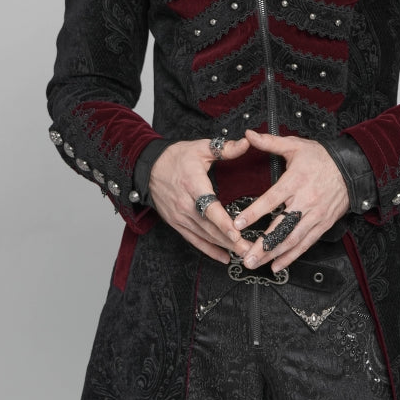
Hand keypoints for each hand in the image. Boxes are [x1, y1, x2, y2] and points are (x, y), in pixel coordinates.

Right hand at [148, 138, 251, 263]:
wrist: (148, 168)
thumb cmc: (176, 158)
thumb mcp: (201, 148)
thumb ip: (225, 149)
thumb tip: (247, 143)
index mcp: (192, 185)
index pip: (209, 207)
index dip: (223, 222)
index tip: (236, 233)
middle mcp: (185, 204)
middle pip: (210, 227)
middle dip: (231, 240)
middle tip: (251, 249)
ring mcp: (180, 216)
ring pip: (204, 236)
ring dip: (224, 246)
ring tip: (245, 253)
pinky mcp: (177, 223)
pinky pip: (194, 240)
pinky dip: (209, 250)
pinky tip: (224, 257)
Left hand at [231, 129, 348, 272]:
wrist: (352, 169)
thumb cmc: (322, 158)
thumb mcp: (296, 145)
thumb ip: (270, 142)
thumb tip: (249, 135)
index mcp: (296, 181)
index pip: (272, 199)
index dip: (254, 212)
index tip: (238, 222)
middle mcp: (305, 201)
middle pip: (281, 226)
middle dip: (262, 244)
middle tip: (246, 255)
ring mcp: (315, 215)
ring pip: (293, 239)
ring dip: (274, 254)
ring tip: (257, 263)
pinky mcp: (323, 224)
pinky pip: (306, 243)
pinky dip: (292, 256)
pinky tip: (278, 265)